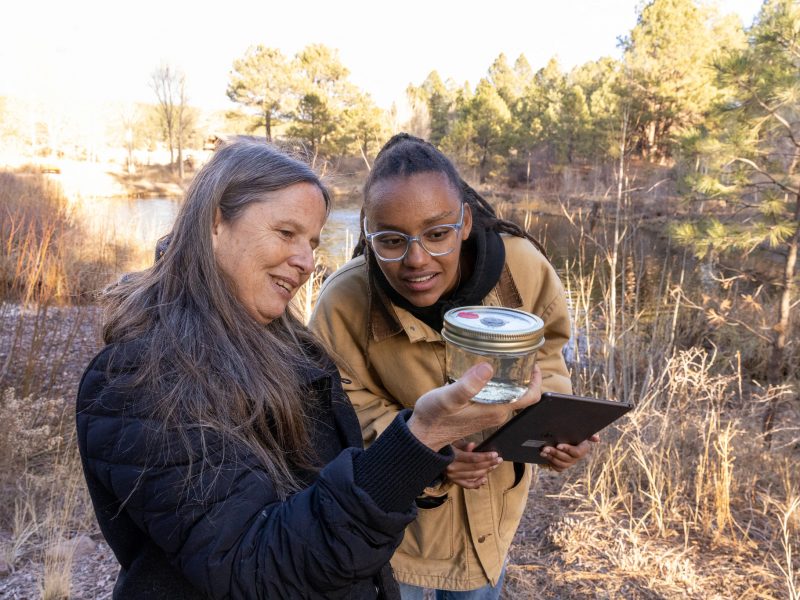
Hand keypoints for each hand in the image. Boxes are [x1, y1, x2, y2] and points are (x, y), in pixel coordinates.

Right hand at [408, 364, 541, 450]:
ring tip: (504, 359)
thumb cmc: (433, 417)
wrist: (422, 435)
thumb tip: (488, 367)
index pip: (530, 397)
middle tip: (516, 354)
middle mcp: (497, 414)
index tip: (532, 362)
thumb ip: (468, 385)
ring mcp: (489, 415)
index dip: (536, 379)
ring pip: (510, 396)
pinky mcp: (480, 414)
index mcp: (495, 410)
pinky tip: (487, 372)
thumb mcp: (448, 398)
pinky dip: (499, 385)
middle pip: (522, 394)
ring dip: (511, 379)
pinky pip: (499, 398)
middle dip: (524, 375)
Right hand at [446, 441, 501, 488]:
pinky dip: (477, 483)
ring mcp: (453, 477)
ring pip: (473, 476)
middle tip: (499, 460)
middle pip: (475, 468)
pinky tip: (485, 479)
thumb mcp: (452, 442)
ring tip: (494, 466)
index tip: (495, 454)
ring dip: (486, 471)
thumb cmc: (444, 448)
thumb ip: (462, 444)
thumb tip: (473, 445)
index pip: (473, 458)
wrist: (431, 458)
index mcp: (452, 457)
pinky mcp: (454, 481)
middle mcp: (452, 468)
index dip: (485, 456)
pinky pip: (467, 485)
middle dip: (489, 464)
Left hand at [540, 434, 599, 472]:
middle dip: (555, 453)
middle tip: (545, 448)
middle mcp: (577, 458)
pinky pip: (557, 468)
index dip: (567, 449)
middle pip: (566, 459)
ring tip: (542, 451)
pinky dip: (550, 462)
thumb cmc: (573, 433)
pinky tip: (544, 456)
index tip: (558, 445)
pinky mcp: (563, 466)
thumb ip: (588, 434)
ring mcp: (570, 463)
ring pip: (561, 464)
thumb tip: (597, 439)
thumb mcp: (580, 432)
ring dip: (551, 458)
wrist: (564, 437)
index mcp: (583, 449)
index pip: (577, 452)